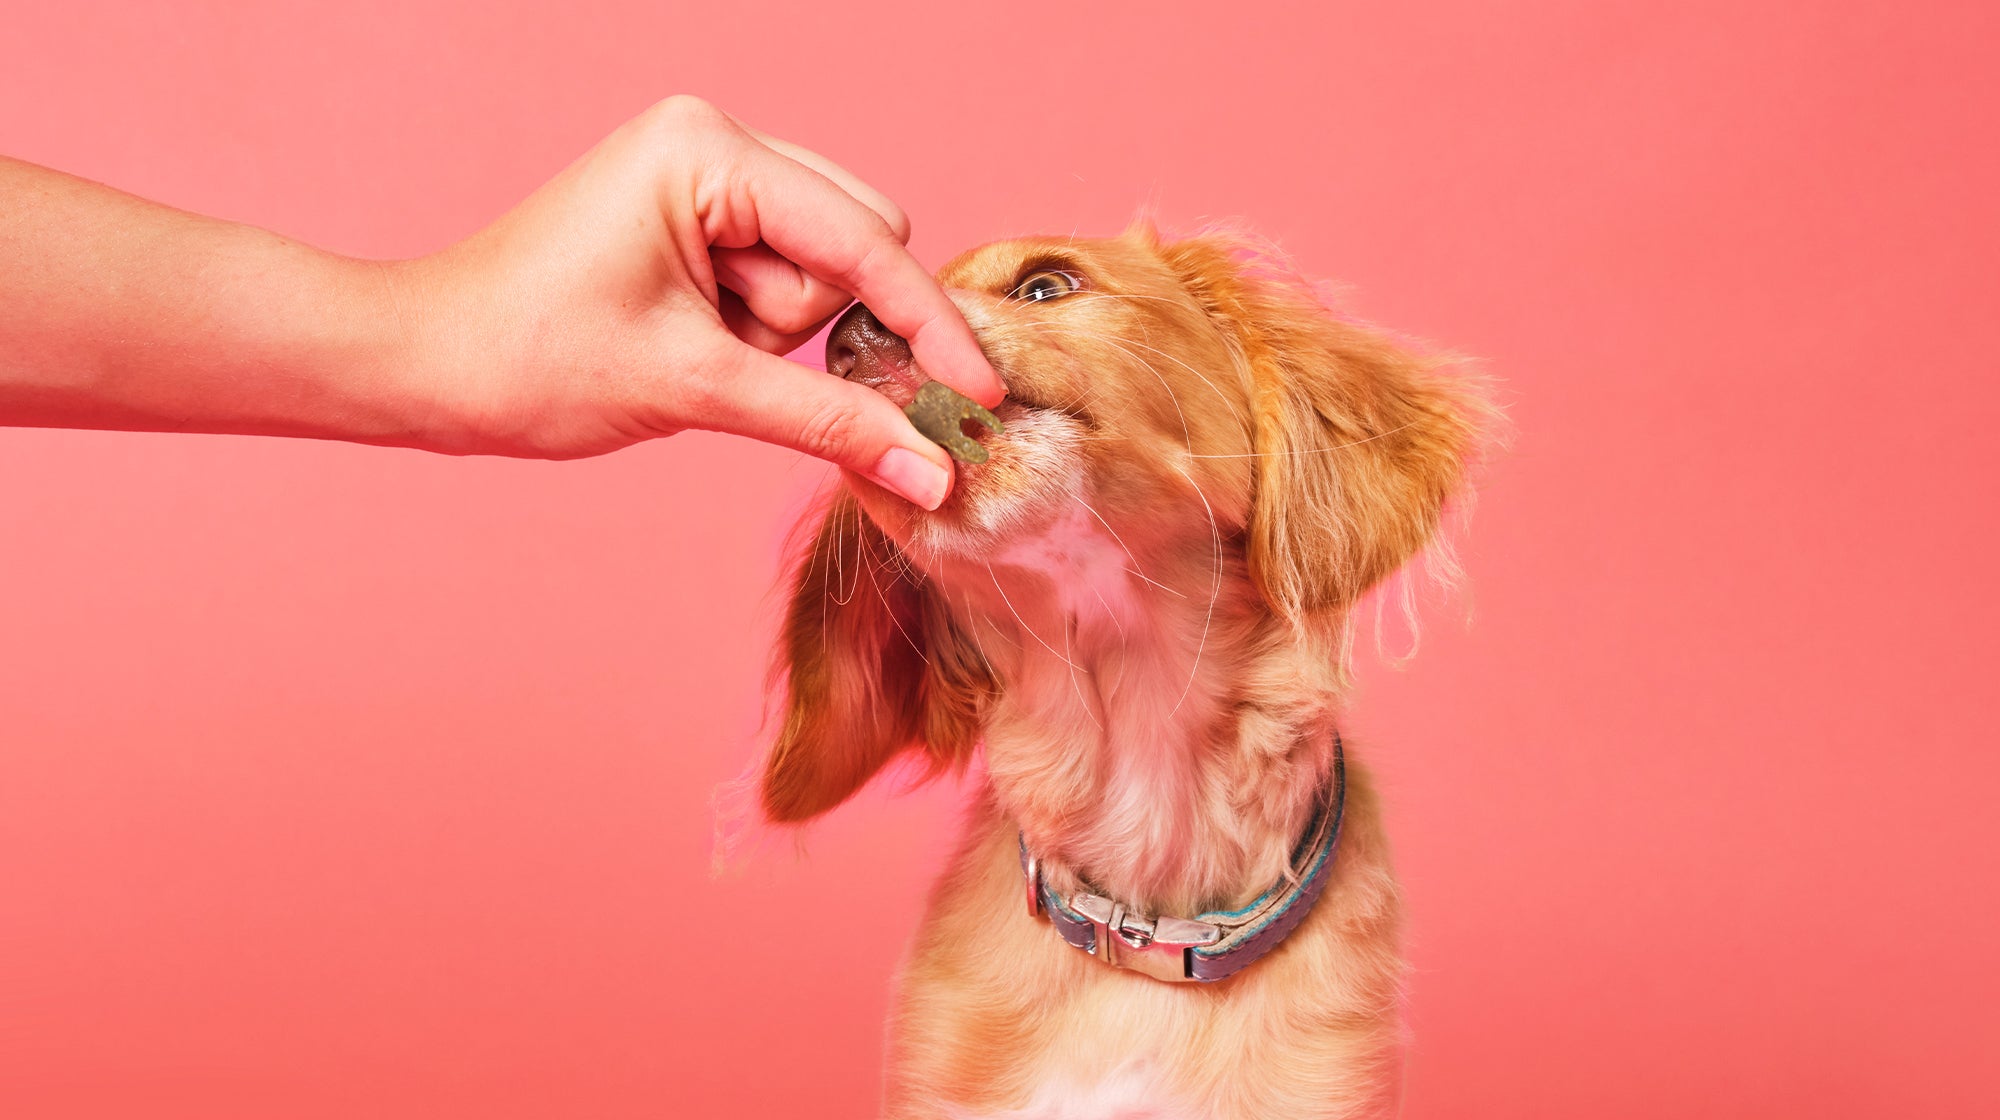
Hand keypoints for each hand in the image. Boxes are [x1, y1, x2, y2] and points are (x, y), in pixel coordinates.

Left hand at [397, 96, 1001, 508]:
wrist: (426, 367)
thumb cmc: (529, 358)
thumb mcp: (693, 389)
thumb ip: (827, 421)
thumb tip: (931, 471)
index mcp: (709, 150)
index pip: (862, 241)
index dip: (925, 324)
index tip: (981, 393)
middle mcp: (716, 143)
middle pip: (856, 245)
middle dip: (815, 325)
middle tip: (729, 363)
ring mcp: (707, 179)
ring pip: (823, 272)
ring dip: (776, 337)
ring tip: (682, 353)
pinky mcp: (698, 221)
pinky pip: (783, 284)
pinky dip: (758, 333)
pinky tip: (689, 346)